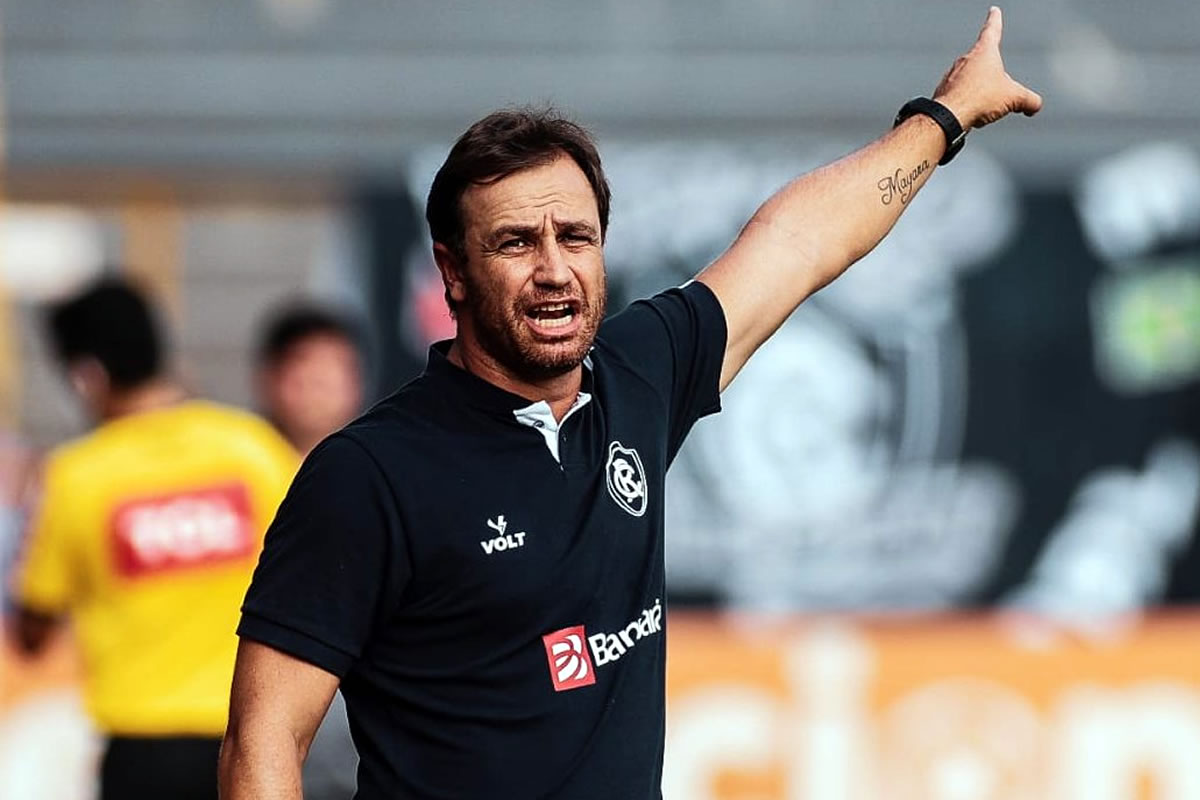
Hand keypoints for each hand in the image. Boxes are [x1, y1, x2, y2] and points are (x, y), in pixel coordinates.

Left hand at [933, 6, 1042, 129]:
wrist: (948, 116)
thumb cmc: (979, 98)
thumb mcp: (1014, 98)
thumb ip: (1029, 100)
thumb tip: (1034, 105)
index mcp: (984, 52)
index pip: (992, 30)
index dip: (995, 20)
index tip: (994, 11)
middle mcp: (966, 59)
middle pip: (985, 63)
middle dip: (994, 77)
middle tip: (998, 93)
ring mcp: (952, 74)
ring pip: (973, 81)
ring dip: (981, 93)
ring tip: (983, 109)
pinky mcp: (944, 90)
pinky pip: (961, 95)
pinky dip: (968, 103)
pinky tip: (970, 114)